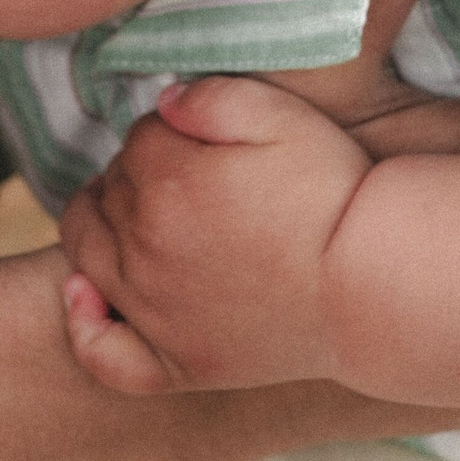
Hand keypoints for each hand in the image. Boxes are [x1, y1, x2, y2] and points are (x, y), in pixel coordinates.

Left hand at [58, 80, 371, 394]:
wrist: (374, 283)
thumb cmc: (334, 193)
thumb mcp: (282, 116)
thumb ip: (211, 96)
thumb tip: (162, 104)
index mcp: (164, 180)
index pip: (137, 140)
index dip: (170, 132)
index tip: (207, 140)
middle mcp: (143, 247)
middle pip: (108, 192)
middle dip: (137, 175)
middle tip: (191, 177)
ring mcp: (154, 312)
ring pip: (86, 254)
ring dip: (102, 227)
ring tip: (141, 216)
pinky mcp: (179, 364)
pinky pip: (102, 352)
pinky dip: (85, 322)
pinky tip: (87, 295)